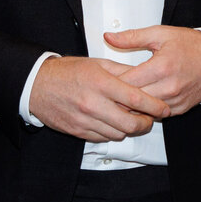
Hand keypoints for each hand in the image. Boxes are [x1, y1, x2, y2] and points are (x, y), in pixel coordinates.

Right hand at [29, 55, 170, 141]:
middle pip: (130, 123)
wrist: (37, 85)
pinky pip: (103, 138)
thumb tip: (143, 76)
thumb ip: (121, 71)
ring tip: (133, 120)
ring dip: (129, 129)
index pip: (135, 98)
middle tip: (151, 118)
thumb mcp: (96, 63)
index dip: (154, 106)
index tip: (163, 108)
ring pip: (119, 133)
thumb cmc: (67, 71)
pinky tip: (114, 123)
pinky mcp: (78, 131)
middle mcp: (93, 103)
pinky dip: (113, 132)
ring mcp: (85, 120)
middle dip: (146, 123)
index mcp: (100, 83)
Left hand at [106, 25, 200, 114]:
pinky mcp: (179, 109)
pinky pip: (157, 114)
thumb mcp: (160, 34)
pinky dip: (146, 108)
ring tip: (119, 96)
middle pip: (133, 100)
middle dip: (118, 95)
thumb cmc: (191, 45)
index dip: (111, 81)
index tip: (102, 78)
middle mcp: (169, 88)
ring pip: (143, 110)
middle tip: (105, 90)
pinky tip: (139, 100)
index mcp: (162, 67)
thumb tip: (109, 37)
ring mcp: (175, 101)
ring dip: (131, 104)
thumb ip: (132, 37)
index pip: (127, 82)